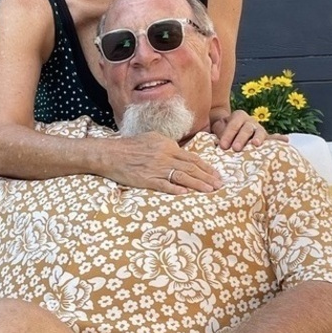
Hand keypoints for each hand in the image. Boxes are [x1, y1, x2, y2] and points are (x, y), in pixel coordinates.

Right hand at [103, 133, 222, 193]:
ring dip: (198, 184)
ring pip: (182, 177)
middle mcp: (164, 156)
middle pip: (191, 167)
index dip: (206, 167)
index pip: (192, 158)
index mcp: (167, 145)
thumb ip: (168, 146)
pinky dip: (176, 189)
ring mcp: (156, 168)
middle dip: (208, 177)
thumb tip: (182, 154)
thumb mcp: (152, 139)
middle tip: (220, 185)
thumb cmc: (131, 146)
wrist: (111, 154)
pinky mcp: (146, 179)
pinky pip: (164, 185)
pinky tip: (187, 194)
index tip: (217, 174)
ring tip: (210, 190)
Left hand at [212, 110, 286, 151]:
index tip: (222, 146)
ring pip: (259, 132)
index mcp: (238, 116)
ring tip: (255, 145)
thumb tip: (211, 136)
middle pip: (246, 128)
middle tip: (235, 149)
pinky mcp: (266, 137)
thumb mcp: (218, 127)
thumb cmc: (223, 130)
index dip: (228, 134)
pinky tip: (285, 141)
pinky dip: (279, 139)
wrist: (231, 127)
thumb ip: (216, 130)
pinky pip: (273, 138)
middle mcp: (250, 121)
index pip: (233, 124)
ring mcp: (259, 129)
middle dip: (241, 138)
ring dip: (258, 138)